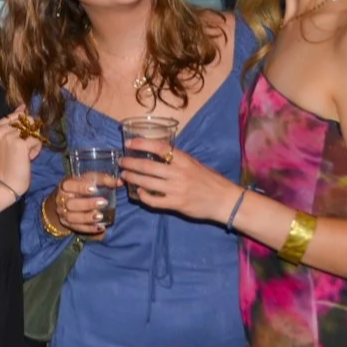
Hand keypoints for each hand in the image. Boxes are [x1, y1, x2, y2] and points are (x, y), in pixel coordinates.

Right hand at [0, 113, 41, 197]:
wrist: (6, 182)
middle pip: (27, 120)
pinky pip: (37, 140)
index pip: (17, 115)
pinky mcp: (21, 145)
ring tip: (26, 154)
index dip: (24, 126)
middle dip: (30, 134)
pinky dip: (37, 149)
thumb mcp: (6, 140)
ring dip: (34, 142)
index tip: (19, 140)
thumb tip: (24, 106)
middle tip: (23, 149)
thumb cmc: (7, 162)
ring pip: (34, 130)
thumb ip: (14, 123)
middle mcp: (1, 130)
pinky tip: (29, 157)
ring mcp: (10, 137)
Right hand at [48, 177, 116, 236]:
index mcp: (65, 185)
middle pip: (70, 203)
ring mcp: (63, 212)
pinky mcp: (67, 223)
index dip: (80, 187)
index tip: (93, 189)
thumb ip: (103, 179)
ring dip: (86, 217)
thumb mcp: (88, 179)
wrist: (64, 200)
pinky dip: (89, 228)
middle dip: (87, 204)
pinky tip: (100, 227)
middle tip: (103, 202)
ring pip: (72, 217)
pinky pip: (77, 228)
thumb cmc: (79, 187)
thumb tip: (120, 182)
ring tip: (101, 216)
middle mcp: (61, 199)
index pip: (68, 185)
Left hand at [118, 143, 238, 222]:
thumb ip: (177, 160)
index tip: (128, 143)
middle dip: (130, 163)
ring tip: (124, 175)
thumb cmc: (210, 180)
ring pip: (146, 182)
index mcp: (184, 160)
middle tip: (121, 161)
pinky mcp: (176, 204)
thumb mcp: (195, 164)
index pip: (158, 147)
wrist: (225, 200)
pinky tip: (139, 192)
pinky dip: (143, 196)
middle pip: (147, 166)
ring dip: (132, 178)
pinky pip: (153, 200)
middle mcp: (178, 173)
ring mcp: (176, 189)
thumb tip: (157, 154)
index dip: (141, 143)